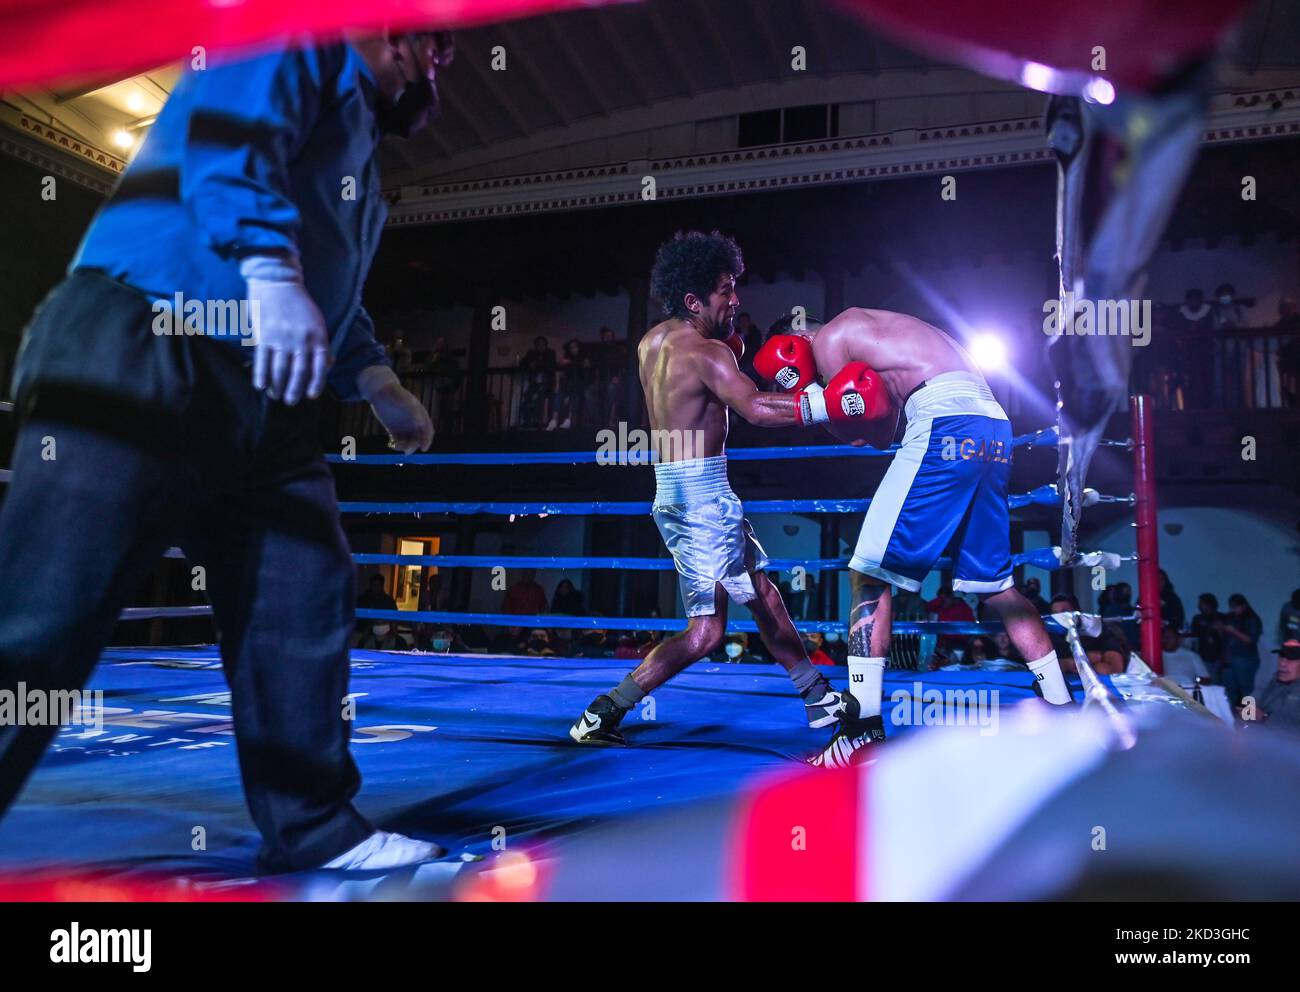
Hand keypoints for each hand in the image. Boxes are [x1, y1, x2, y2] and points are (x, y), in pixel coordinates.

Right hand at [242, 255, 330, 403]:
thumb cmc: (300, 304)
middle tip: (291, 401)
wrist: (277, 282)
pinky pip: (262, 360)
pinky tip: (261, 386)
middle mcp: (301, 340)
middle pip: (299, 372)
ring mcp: (281, 338)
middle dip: (295, 390)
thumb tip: (328, 365)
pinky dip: (262, 375)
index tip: (312, 396)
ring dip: (278, 386)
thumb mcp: (317, 322)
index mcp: (317, 336)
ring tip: (276, 395)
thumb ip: (322, 344)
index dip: (316, 383)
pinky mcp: (263, 335)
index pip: (320, 366)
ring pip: (280, 369)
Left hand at [369, 380, 433, 452]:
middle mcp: (414, 423)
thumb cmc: (394, 393)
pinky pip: (398, 442)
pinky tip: (391, 445)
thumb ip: (414, 410)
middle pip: (418, 439)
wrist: (379, 391)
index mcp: (420, 416)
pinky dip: (396, 446)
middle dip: (414, 446)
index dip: (427, 441)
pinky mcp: (394, 430)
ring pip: (408, 442)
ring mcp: (404, 427)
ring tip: (396, 446)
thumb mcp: (405, 400)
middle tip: (406, 452)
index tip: (423, 449)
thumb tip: (421, 423)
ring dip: (404, 447)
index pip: (428, 431)